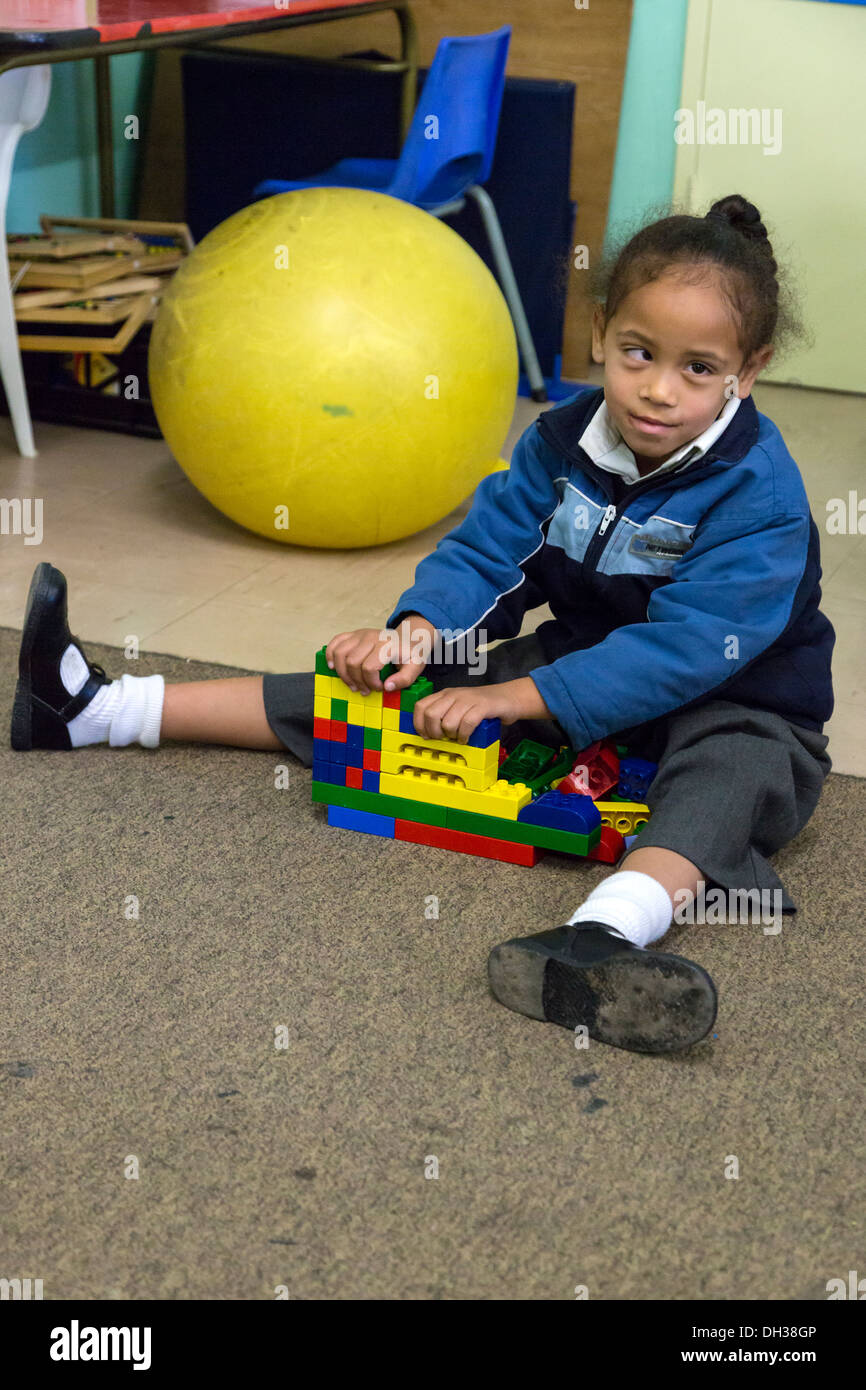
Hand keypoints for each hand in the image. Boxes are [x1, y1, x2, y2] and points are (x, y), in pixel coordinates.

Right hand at [326, 616, 437, 695]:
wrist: (409, 637)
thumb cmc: (411, 655)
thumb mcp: (416, 667)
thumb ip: (404, 679)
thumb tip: (387, 687)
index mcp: (386, 646)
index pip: (369, 667)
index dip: (371, 682)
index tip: (379, 688)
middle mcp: (371, 637)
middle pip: (352, 662)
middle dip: (356, 680)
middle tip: (365, 690)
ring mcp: (360, 634)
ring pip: (340, 653)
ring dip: (342, 673)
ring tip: (352, 684)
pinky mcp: (353, 634)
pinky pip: (335, 642)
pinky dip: (330, 655)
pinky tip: (332, 667)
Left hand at [412, 678, 547, 743]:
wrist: (508, 698)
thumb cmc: (481, 707)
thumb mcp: (458, 707)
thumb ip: (444, 715)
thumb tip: (427, 735)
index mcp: (445, 695)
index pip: (421, 706)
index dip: (419, 724)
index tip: (426, 736)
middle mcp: (454, 695)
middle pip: (431, 715)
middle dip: (434, 732)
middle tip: (443, 738)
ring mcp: (468, 699)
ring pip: (448, 722)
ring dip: (452, 735)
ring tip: (458, 737)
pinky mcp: (482, 706)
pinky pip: (467, 723)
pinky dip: (465, 735)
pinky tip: (467, 738)